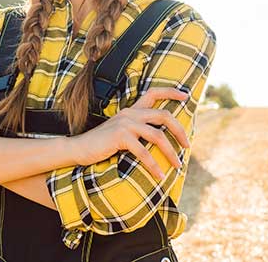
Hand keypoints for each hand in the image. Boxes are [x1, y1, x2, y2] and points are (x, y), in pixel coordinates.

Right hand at [67, 87, 190, 179]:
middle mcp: (130, 113)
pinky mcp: (120, 137)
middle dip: (179, 131)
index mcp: (131, 110)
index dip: (170, 92)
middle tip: (188, 146)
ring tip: (177, 165)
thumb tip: (160, 139)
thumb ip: (138, 130)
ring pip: (157, 136)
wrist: (79, 149)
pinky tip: (159, 176)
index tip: (186, 96)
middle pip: (163, 115)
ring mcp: (125, 124)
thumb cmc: (102, 144)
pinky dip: (153, 165)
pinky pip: (144, 152)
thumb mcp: (122, 133)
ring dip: (170, 152)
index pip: (153, 93)